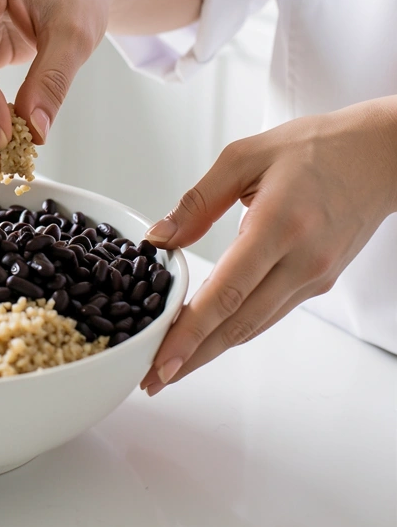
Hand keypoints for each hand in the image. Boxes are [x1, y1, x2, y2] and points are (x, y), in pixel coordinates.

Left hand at [140, 98, 396, 395]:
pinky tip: (210, 333)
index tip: (162, 359)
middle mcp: (301, 260)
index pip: (227, 292)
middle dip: (194, 357)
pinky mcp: (319, 281)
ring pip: (255, 324)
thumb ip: (198, 201)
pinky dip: (237, 327)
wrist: (378, 156)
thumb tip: (160, 239)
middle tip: (153, 379)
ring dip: (213, 349)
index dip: (191, 332)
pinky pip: (270, 311)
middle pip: (239, 323)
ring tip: (173, 364)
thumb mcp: (244, 157)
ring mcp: (314, 276)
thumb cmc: (314, 148)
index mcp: (279, 225)